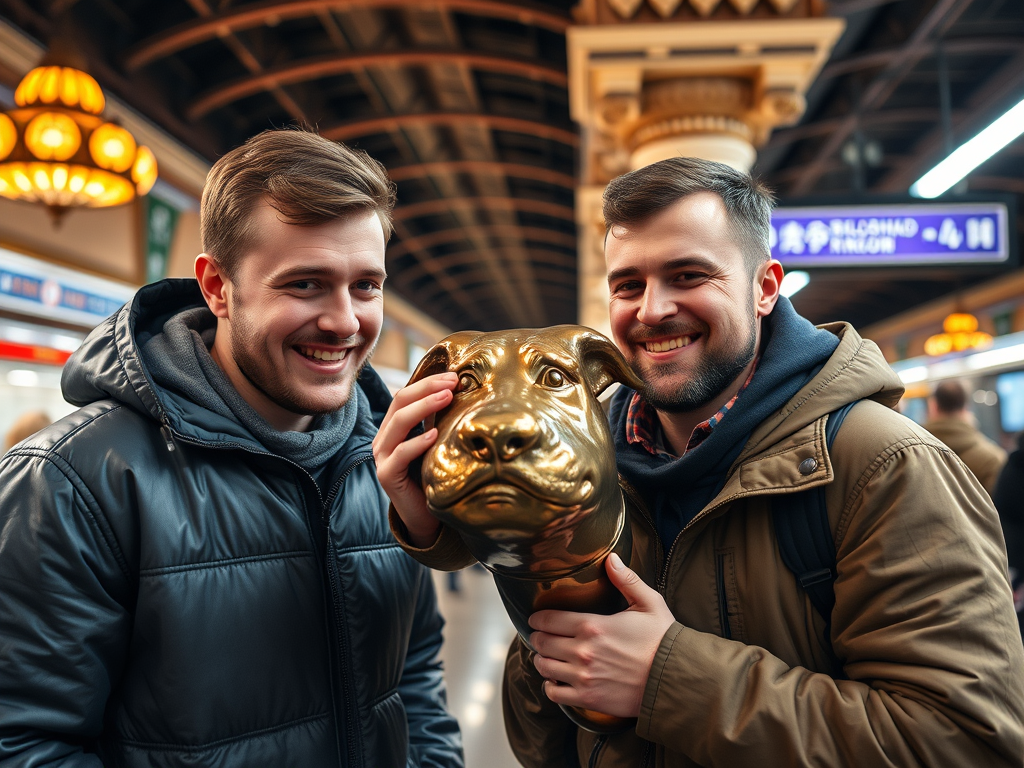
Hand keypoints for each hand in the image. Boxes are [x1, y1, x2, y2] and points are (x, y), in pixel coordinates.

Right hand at [372, 372, 457, 546]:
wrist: (425, 516)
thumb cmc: (432, 476)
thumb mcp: (436, 443)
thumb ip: (439, 421)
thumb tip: (461, 392)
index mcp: (393, 427)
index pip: (406, 395)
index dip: (428, 382)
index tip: (454, 376)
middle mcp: (383, 438)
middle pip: (401, 402)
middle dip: (427, 388)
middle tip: (452, 382)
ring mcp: (382, 457)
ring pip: (399, 422)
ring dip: (424, 407)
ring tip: (447, 398)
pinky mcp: (386, 475)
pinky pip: (400, 454)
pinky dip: (417, 442)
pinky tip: (434, 435)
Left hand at [529, 554, 674, 718]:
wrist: (676, 679)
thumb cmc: (663, 640)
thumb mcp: (649, 603)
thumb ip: (627, 580)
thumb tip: (611, 558)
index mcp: (593, 625)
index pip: (549, 619)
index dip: (538, 618)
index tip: (535, 619)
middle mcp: (583, 651)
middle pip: (542, 642)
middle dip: (538, 638)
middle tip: (539, 636)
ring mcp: (583, 676)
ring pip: (544, 667)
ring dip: (541, 660)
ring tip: (546, 656)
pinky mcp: (588, 697)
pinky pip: (554, 693)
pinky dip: (550, 686)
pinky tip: (555, 680)